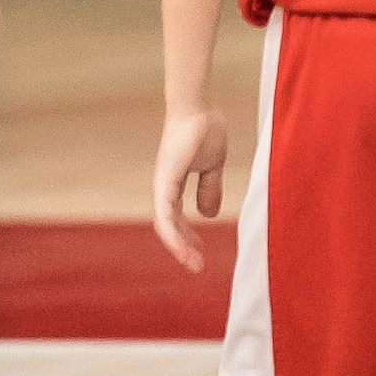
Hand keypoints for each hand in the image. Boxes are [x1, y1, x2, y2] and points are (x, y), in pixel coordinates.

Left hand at [151, 105, 230, 269]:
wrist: (200, 109)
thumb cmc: (204, 130)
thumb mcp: (213, 166)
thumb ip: (209, 188)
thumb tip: (208, 215)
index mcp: (174, 185)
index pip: (176, 219)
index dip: (187, 238)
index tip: (200, 255)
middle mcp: (164, 188)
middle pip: (170, 226)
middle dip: (183, 248)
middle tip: (197, 266)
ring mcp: (162, 185)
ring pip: (166, 225)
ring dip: (178, 246)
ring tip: (193, 263)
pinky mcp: (165, 182)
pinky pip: (166, 214)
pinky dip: (173, 232)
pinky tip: (182, 247)